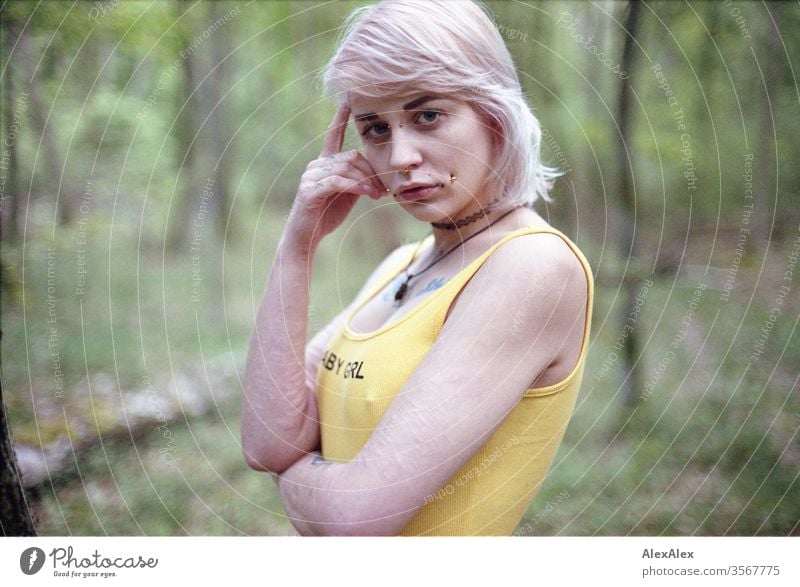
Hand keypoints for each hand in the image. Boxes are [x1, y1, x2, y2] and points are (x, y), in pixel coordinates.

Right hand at [285, 104, 385, 249]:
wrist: (306, 237)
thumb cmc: (326, 214)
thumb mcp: (347, 193)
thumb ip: (358, 178)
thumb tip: (375, 175)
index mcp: (324, 163)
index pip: (332, 134)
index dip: (340, 117)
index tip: (348, 99)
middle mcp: (316, 165)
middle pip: (350, 156)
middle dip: (370, 172)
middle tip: (383, 189)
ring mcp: (311, 176)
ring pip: (346, 168)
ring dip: (366, 181)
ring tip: (376, 194)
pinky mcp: (310, 190)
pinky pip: (337, 181)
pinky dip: (355, 186)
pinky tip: (365, 193)